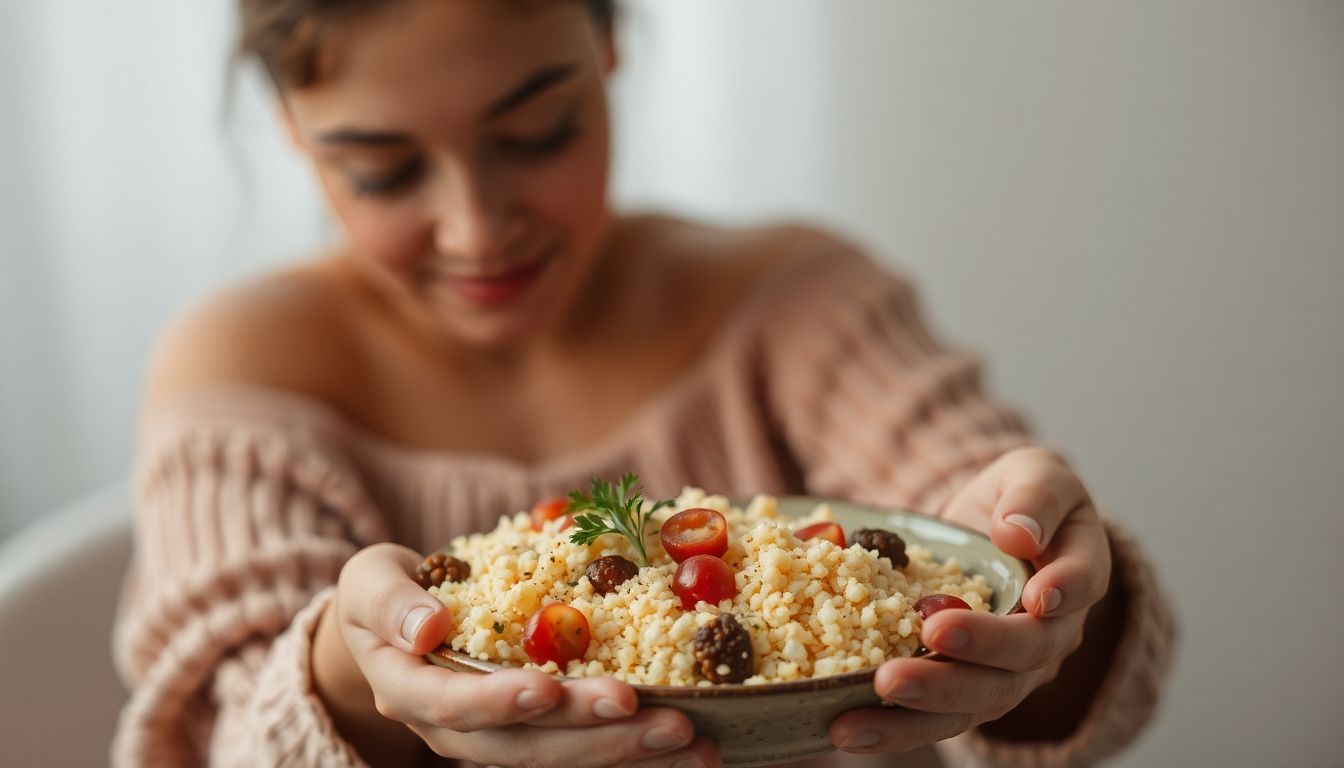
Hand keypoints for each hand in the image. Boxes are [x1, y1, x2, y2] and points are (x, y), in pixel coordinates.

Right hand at [329, 543, 720, 766]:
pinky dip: (633, 755)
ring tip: (694, 744)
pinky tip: (687, 749)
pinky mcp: (533, 737)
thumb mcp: (371, 581)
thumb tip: (427, 627)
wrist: (395, 626)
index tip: (546, 690)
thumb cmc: (386, 592)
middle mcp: (454, 729)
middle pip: (526, 745)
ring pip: (562, 760)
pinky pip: (582, 753)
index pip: (456, 705)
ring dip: (629, 755)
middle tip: (666, 720)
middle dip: (596, 737)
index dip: (499, 702)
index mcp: (410, 691)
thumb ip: (390, 603)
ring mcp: (496, 739)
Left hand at [830, 447, 1111, 753]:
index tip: (1038, 598)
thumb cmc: (1020, 497)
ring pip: (974, 703)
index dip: (1063, 593)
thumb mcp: (1033, 473)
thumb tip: (1017, 532)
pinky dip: (892, 728)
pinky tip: (845, 731)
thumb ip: (1034, 495)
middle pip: (1018, 662)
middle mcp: (1050, 633)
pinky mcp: (966, 687)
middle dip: (962, 668)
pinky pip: (935, 716)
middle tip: (909, 660)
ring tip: (856, 720)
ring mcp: (1008, 669)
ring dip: (916, 715)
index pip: (1078, 587)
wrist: (997, 527)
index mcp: (1075, 574)